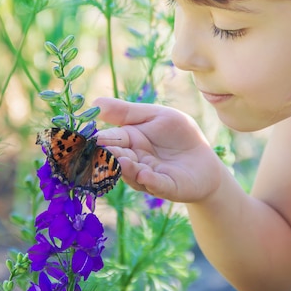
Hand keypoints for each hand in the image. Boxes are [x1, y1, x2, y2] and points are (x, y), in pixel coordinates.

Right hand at [94, 97, 225, 201]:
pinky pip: (157, 185)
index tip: (85, 139)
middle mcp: (134, 161)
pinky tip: (146, 173)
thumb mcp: (155, 116)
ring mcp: (149, 176)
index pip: (110, 139)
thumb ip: (126, 112)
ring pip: (133, 174)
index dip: (99, 139)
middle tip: (100, 151)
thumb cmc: (179, 134)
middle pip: (117, 159)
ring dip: (127, 169)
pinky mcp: (168, 187)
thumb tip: (94, 102)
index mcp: (129, 141)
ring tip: (123, 160)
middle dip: (109, 156)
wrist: (205, 159)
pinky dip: (151, 181)